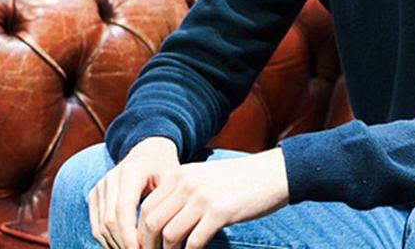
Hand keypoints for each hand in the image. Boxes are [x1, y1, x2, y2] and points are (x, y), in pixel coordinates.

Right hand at [87, 136, 180, 248]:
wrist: (149, 151)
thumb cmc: (165, 166)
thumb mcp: (173, 178)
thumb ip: (168, 201)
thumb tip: (169, 232)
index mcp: (130, 172)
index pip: (123, 210)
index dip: (129, 235)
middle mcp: (110, 178)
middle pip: (110, 221)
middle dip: (123, 243)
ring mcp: (100, 187)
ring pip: (100, 226)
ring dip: (116, 245)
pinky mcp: (94, 195)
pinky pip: (96, 224)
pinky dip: (108, 240)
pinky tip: (124, 247)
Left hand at [135, 147, 289, 248]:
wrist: (274, 173)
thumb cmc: (240, 179)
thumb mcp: (205, 177)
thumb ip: (182, 193)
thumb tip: (160, 221)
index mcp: (180, 174)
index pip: (145, 207)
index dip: (139, 231)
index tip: (144, 246)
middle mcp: (187, 184)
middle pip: (150, 222)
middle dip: (147, 245)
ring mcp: (203, 198)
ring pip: (169, 234)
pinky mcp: (220, 212)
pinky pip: (193, 242)